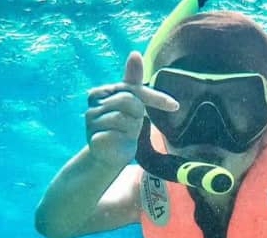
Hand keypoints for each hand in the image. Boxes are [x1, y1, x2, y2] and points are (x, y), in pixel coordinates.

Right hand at [85, 51, 178, 167]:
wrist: (108, 155)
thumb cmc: (122, 125)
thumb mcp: (132, 101)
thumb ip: (132, 79)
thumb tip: (134, 53)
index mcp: (100, 92)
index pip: (133, 89)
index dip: (155, 98)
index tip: (175, 105)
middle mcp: (93, 106)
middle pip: (130, 101)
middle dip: (137, 114)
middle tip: (133, 123)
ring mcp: (92, 123)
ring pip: (125, 120)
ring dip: (131, 129)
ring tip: (124, 133)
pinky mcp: (94, 140)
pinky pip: (118, 136)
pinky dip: (124, 141)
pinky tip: (118, 142)